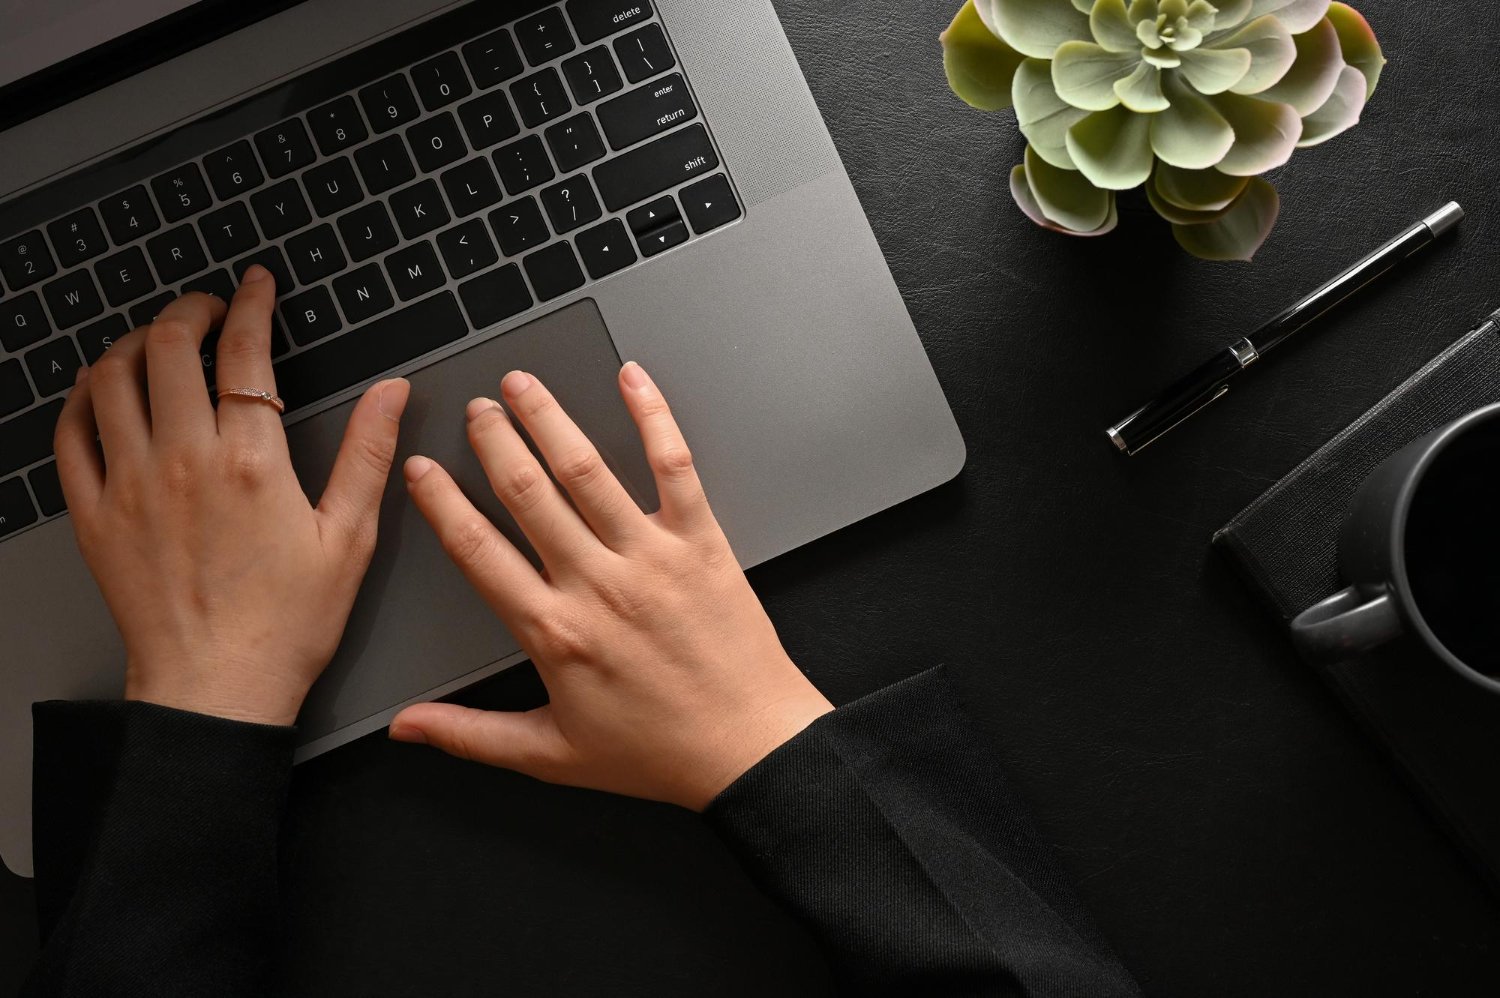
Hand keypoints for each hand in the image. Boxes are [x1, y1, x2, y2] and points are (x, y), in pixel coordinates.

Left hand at [54, 267, 408, 725]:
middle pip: (168, 347)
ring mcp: (129, 485)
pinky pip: (70, 434)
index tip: (255, 285)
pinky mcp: (94, 515)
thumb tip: (392, 392)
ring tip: (160, 341)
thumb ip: (368, 453)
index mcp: (251, 462)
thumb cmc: (289, 623)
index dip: (250, 305)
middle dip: (189, 311)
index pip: (244, 352)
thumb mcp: (350, 537)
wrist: (218, 689)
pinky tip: (105, 394)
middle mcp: (183, 460)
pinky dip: (82, 399)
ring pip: (110, 379)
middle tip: (209, 309)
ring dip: (135, 344)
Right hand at [388, 364, 832, 810]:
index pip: (478, 551)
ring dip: (550, 419)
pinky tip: (633, 379)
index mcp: (554, 632)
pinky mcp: (702, 543)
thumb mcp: (551, 755)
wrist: (748, 749)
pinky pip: (674, 467)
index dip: (441, 504)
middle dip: (493, 441)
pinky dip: (654, 418)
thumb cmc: (657, 753)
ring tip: (523, 384)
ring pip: (588, 471)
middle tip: (474, 408)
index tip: (420, 470)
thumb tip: (406, 729)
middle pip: (527, 494)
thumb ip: (470, 735)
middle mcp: (598, 585)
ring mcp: (652, 558)